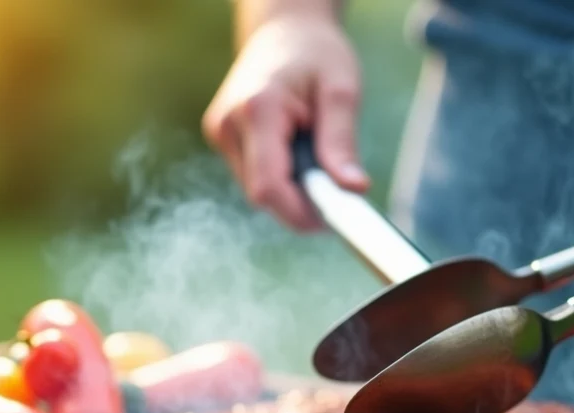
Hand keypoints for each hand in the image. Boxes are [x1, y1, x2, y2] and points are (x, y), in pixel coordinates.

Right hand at [202, 3, 368, 229]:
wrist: (283, 29)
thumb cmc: (316, 53)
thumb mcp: (340, 91)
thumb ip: (341, 143)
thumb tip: (352, 190)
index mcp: (257, 109)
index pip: (269, 187)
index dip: (300, 213)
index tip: (333, 221)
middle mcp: (229, 125)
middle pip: (263, 195)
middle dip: (300, 202)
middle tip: (337, 192)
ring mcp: (221, 133)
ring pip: (258, 190)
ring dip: (292, 189)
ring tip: (316, 159)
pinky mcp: (224, 140)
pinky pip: (255, 177)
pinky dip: (281, 178)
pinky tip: (298, 155)